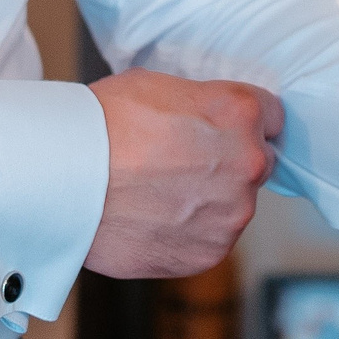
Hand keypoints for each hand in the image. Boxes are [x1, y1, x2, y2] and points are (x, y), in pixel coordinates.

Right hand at [84, 69, 281, 278]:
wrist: (66, 178)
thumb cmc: (102, 125)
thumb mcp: (159, 86)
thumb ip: (201, 105)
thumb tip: (206, 120)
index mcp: (240, 114)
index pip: (272, 117)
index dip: (243, 124)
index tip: (224, 132)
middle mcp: (248, 164)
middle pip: (256, 163)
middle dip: (227, 163)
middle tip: (180, 164)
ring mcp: (232, 214)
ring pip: (233, 205)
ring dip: (208, 201)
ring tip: (158, 194)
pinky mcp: (210, 253)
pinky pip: (210, 239)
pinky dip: (188, 232)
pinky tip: (154, 218)